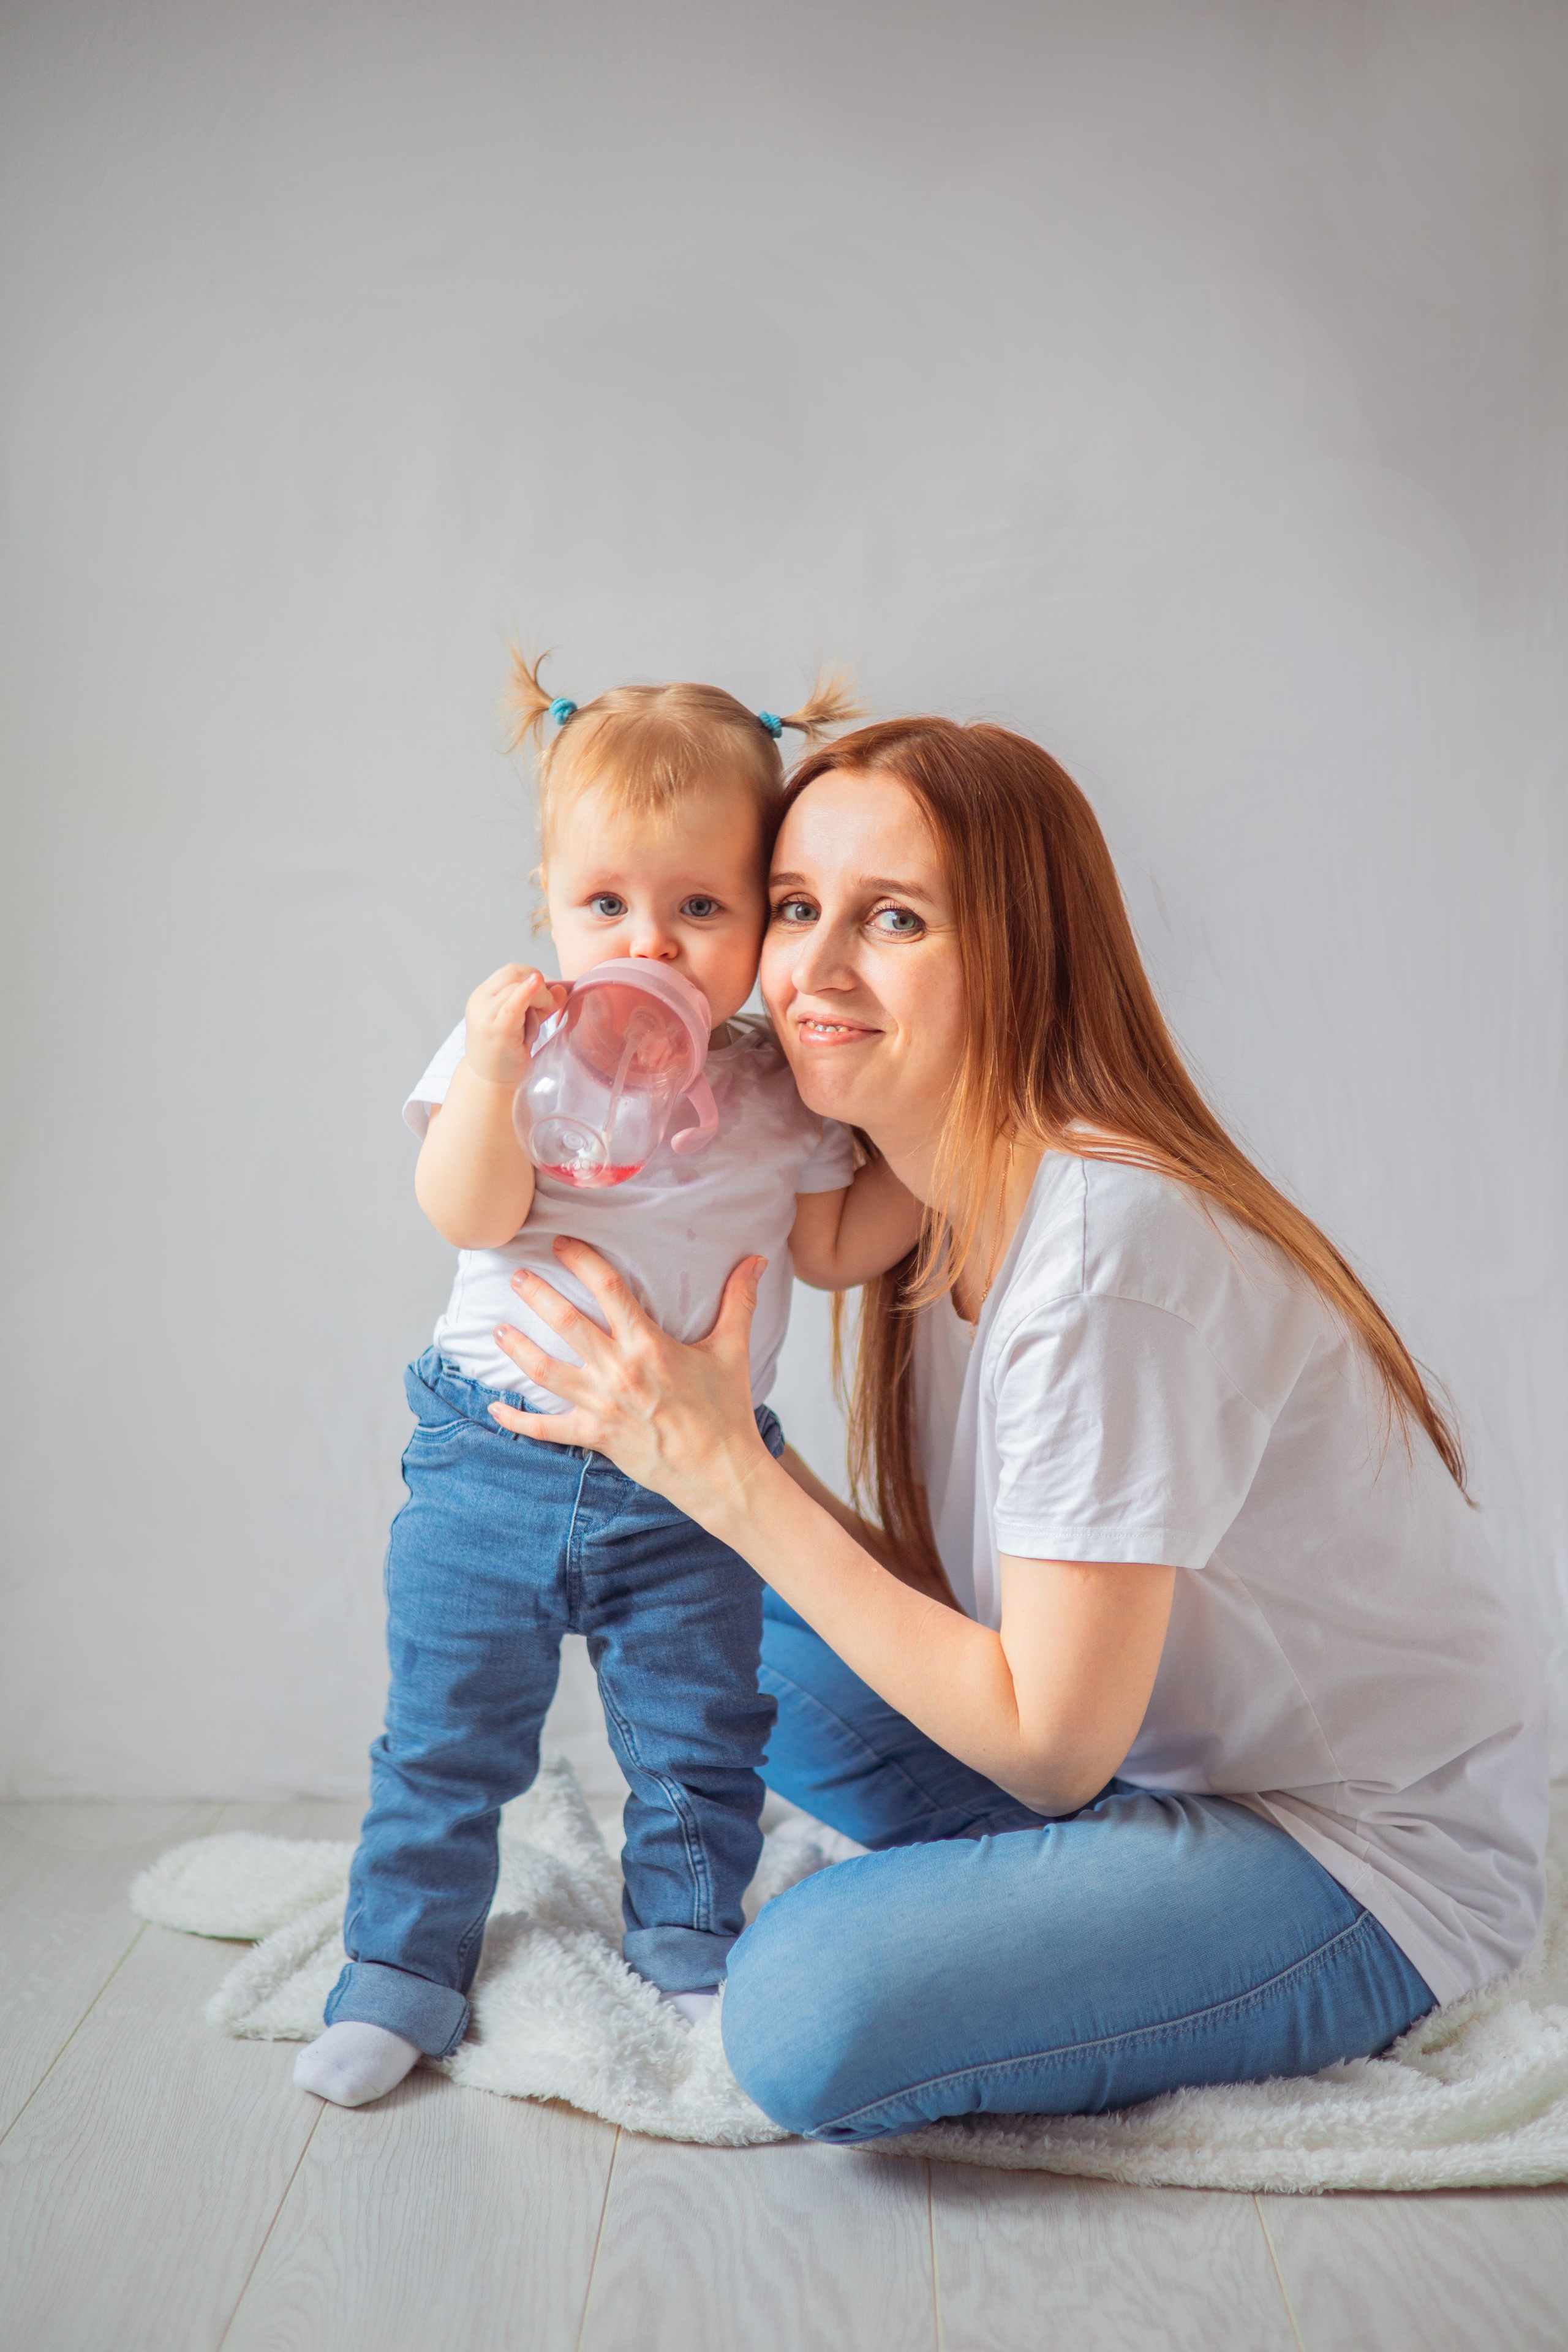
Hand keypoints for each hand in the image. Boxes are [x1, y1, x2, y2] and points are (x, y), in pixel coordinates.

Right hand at [462, 964, 565, 1088]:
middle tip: (547, 1004)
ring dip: (538, 996)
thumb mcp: (524, 1021)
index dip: (533, 976)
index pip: (511, 971)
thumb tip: (561, 988)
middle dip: (537, 983)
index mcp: (482, 995)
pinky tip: (539, 988)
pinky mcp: (496, 1030)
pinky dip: (527, 994)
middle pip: (513, 973)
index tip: (547, 993)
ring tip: (542, 1015)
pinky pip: (513, 1005)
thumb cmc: (506, 1050)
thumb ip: (541, 1004)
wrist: (489, 1080)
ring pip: (516, 986)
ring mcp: (485, 1015)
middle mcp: (479, 1001)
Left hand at [487, 1238, 774, 1529]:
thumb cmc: (725, 1410)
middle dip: (536, 1295)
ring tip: (497, 1330)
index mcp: (649, 1345)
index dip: (582, 1260)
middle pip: (566, 1323)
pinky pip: (546, 1429)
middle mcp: (619, 1371)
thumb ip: (739, 1301)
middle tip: (515, 1276)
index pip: (609, 1289)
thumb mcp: (733, 1350)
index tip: (560, 1242)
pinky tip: (495, 1408)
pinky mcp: (594, 1436)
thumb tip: (757, 1260)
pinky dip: (517, 1421)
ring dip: (517, 1348)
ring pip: (545, 1371)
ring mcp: (602, 1405)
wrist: (720, 1471)